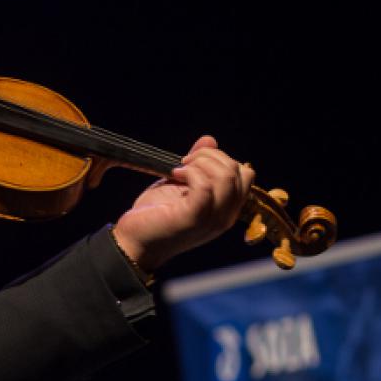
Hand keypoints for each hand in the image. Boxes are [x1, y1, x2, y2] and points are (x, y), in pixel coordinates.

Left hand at [112, 135, 254, 274]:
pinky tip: (175, 174)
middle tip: (185, 163)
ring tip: (180, 168)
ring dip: (201, 163)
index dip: (222, 159)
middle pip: (239, 172)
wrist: (134, 242)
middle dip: (211, 156)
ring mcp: (212, 219)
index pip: (246, 174)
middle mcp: (225, 216)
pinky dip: (190, 173)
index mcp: (226, 208)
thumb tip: (209, 139)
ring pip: (226, 177)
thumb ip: (198, 163)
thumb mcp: (181, 183)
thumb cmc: (157, 214)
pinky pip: (205, 187)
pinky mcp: (194, 219)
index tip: (195, 161)